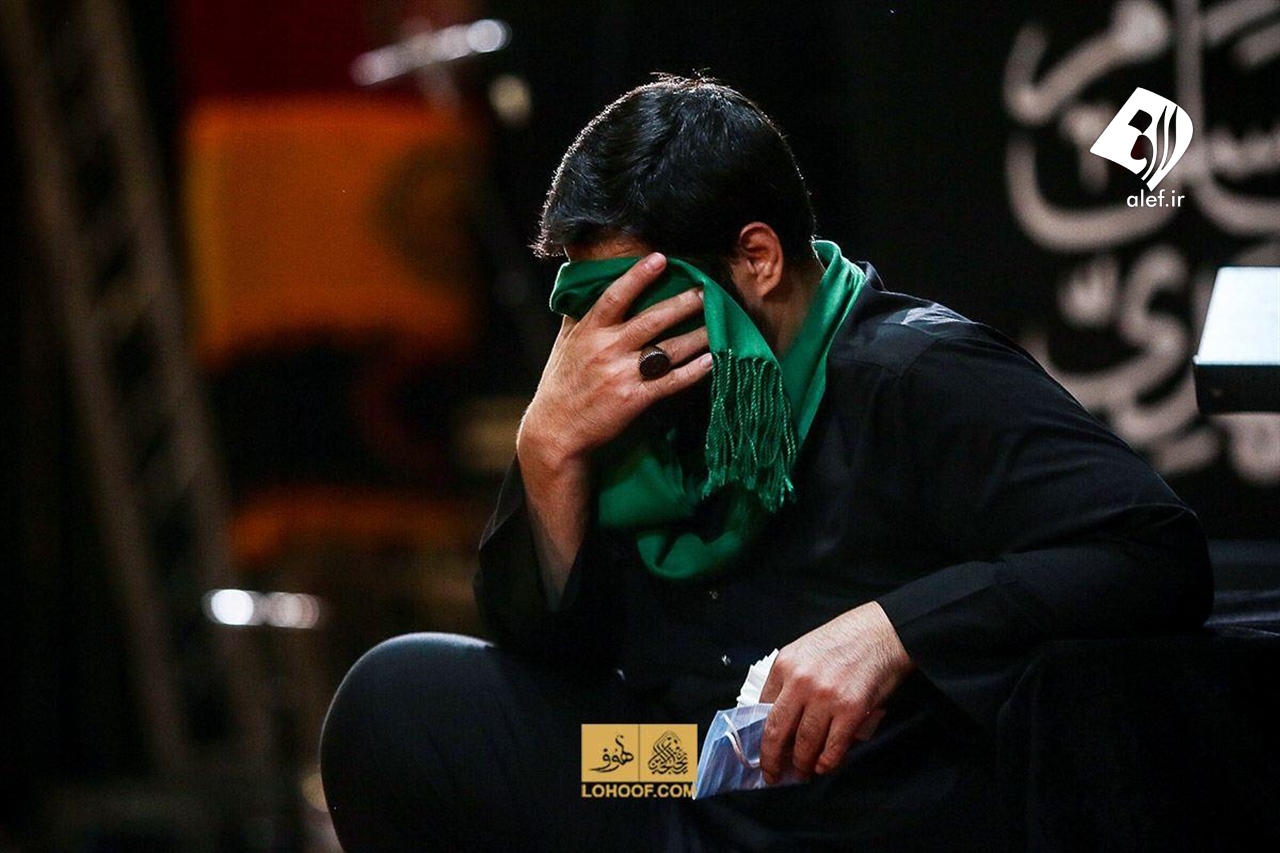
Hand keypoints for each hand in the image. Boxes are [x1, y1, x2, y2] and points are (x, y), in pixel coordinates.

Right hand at [518, 253, 711, 468]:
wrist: (555, 431)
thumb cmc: (560, 385)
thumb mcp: (564, 344)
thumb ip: (579, 317)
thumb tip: (586, 287)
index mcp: (589, 331)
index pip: (615, 296)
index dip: (637, 276)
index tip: (660, 258)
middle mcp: (606, 349)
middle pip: (651, 320)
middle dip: (682, 303)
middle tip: (706, 290)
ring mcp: (621, 374)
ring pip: (668, 349)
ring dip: (697, 335)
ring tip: (719, 323)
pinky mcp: (634, 399)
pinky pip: (670, 382)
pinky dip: (693, 371)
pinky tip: (712, 360)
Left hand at [758, 602, 913, 782]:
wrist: (884, 631)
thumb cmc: (847, 638)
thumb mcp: (806, 649)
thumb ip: (791, 678)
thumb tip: (783, 713)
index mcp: (785, 664)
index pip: (762, 708)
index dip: (760, 734)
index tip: (762, 749)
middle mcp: (800, 682)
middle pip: (776, 731)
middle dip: (772, 759)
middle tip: (773, 774)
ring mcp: (825, 697)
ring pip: (804, 744)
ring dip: (801, 764)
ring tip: (802, 772)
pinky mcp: (851, 710)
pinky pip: (833, 747)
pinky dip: (827, 762)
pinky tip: (823, 767)